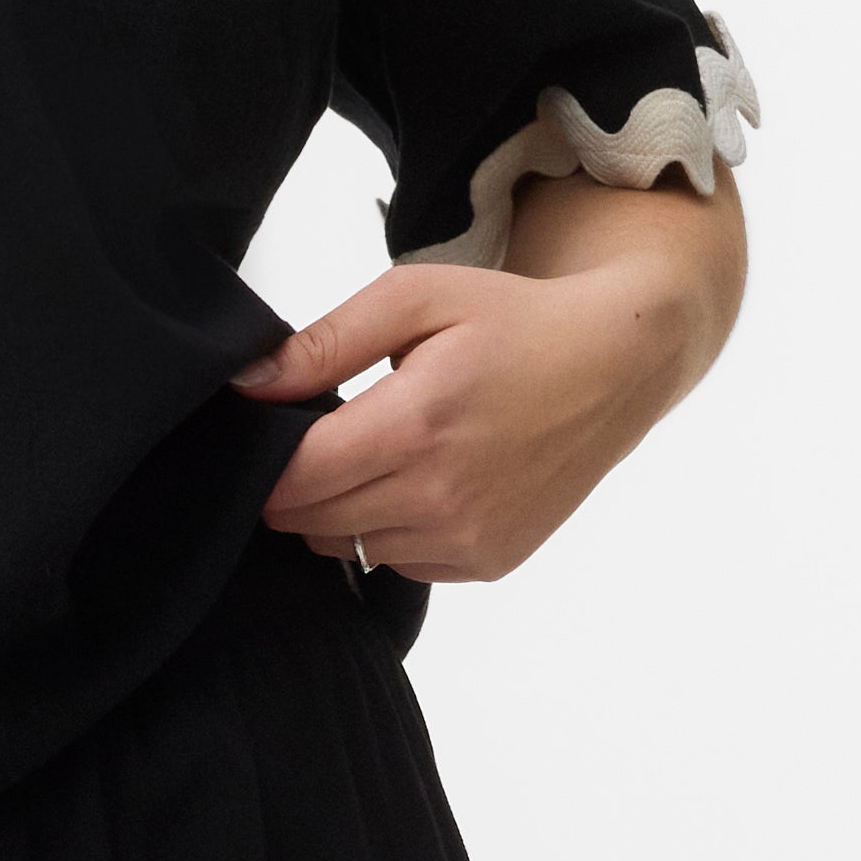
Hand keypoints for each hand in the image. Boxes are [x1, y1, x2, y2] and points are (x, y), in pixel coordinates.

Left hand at [237, 179, 740, 581]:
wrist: (614, 365)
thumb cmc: (511, 322)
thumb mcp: (415, 298)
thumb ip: (324, 342)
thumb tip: (247, 383)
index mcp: (416, 425)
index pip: (294, 478)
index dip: (267, 460)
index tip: (273, 432)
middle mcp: (441, 496)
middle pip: (312, 519)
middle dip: (298, 483)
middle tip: (329, 435)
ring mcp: (467, 538)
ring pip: (348, 547)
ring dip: (341, 509)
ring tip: (378, 453)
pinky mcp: (487, 561)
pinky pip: (399, 563)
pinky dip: (389, 531)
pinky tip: (420, 482)